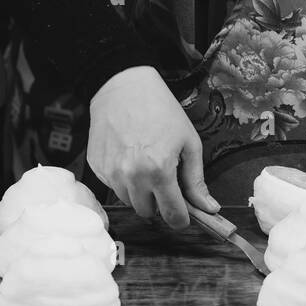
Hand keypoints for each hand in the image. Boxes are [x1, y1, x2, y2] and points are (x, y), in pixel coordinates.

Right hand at [88, 66, 219, 229]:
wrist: (124, 87)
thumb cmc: (160, 110)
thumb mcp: (189, 142)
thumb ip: (196, 179)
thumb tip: (208, 207)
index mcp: (159, 171)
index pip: (172, 215)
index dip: (181, 218)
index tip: (183, 215)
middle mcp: (132, 176)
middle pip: (148, 212)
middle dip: (158, 202)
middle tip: (163, 179)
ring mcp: (110, 173)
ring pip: (129, 201)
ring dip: (139, 192)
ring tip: (145, 163)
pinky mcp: (96, 167)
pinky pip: (112, 186)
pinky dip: (122, 179)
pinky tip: (128, 156)